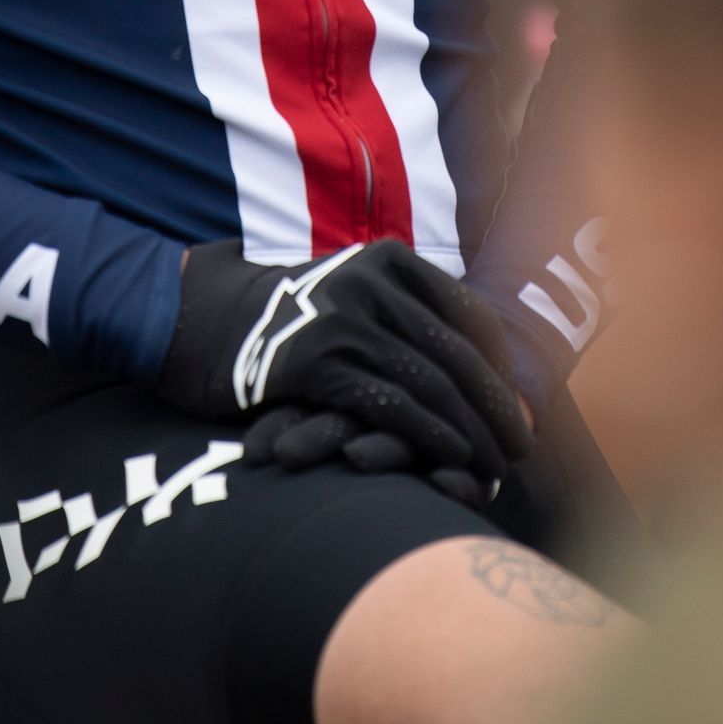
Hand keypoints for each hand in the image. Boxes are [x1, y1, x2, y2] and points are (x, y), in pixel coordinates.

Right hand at [158, 238, 530, 488]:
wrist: (200, 320)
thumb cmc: (286, 319)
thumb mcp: (349, 292)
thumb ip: (403, 313)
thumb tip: (478, 360)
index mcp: (388, 259)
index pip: (469, 314)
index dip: (501, 366)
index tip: (517, 406)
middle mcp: (371, 281)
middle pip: (457, 352)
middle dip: (497, 406)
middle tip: (522, 447)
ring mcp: (343, 319)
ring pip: (431, 382)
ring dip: (473, 430)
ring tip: (496, 465)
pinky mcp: (316, 362)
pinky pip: (391, 405)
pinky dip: (430, 436)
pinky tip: (452, 460)